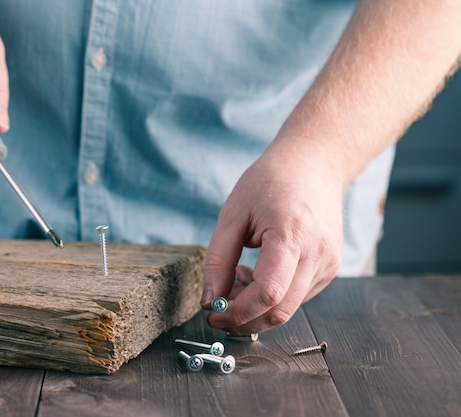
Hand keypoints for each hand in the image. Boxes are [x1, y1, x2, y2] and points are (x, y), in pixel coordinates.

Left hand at [201, 145, 343, 333]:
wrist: (314, 164)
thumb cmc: (270, 182)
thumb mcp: (233, 214)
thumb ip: (218, 260)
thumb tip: (210, 301)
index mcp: (292, 234)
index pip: (268, 293)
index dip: (238, 312)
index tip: (213, 314)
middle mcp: (318, 253)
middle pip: (281, 311)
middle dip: (245, 320)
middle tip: (218, 312)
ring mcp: (329, 263)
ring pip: (290, 308)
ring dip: (257, 309)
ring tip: (237, 279)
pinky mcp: (331, 268)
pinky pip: (298, 297)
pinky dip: (272, 298)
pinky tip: (257, 274)